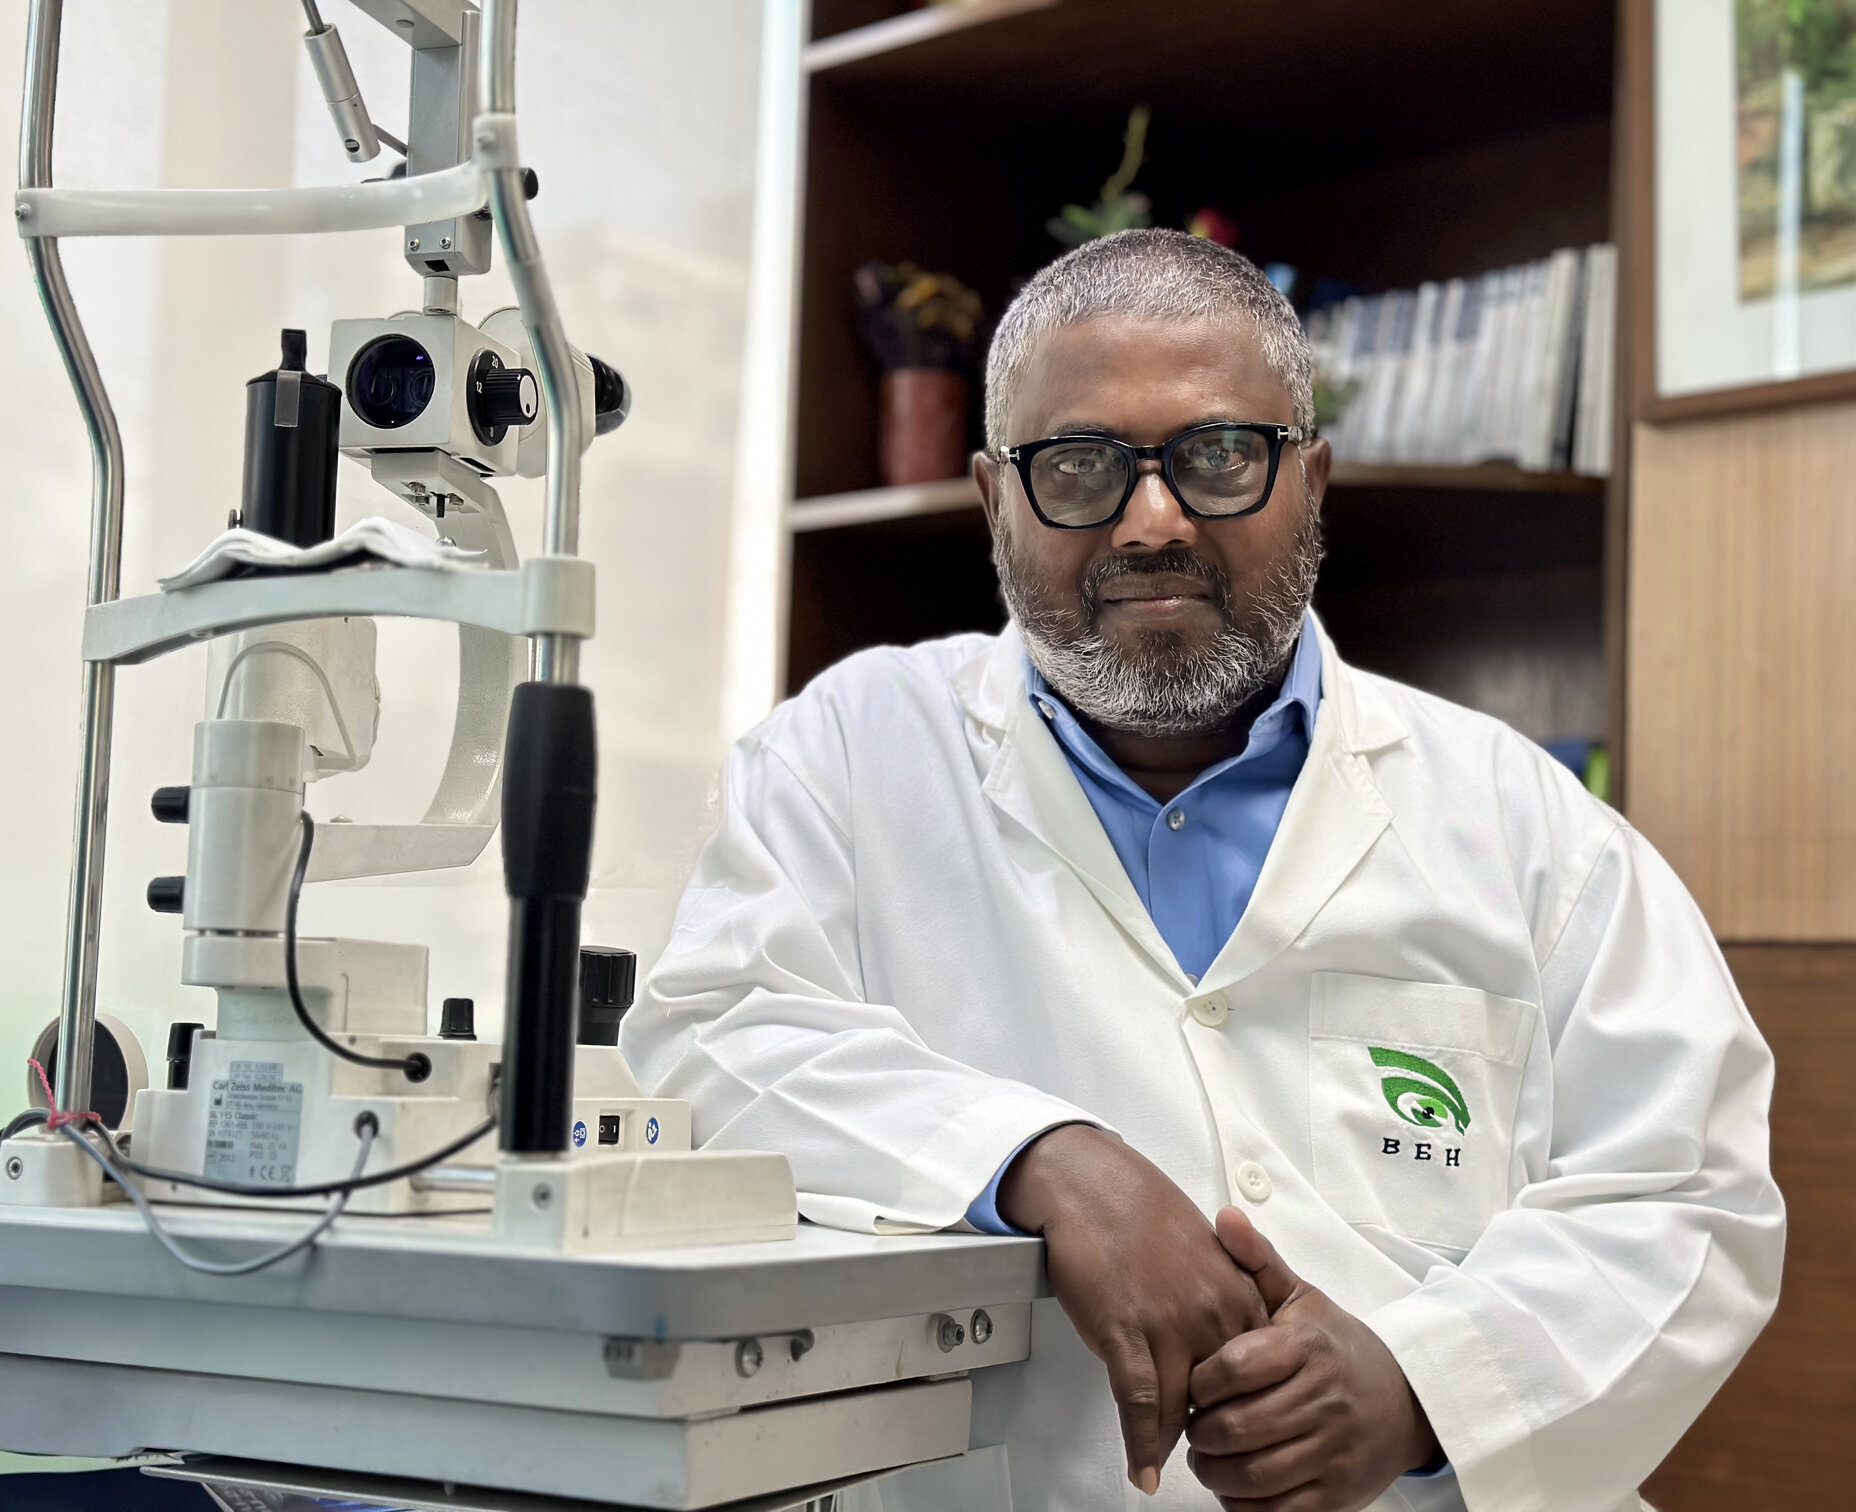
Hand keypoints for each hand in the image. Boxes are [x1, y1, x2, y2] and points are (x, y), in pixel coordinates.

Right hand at [998, 1126, 1268, 1496]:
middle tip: (1212, 1456)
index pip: (1260, 1372)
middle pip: (1228, 1398)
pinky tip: (1144, 1472)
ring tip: (1175, 1470)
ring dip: (1177, 1445)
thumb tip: (1224, 1339)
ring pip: (1184, 1409)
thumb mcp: (1206, 1251)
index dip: (1250, 1406)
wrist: (1092, 1184)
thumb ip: (1224, 1297)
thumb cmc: (1142, 1211)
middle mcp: (1214, 1314)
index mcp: (1239, 1292)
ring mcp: (1171, 1325)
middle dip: (1219, 1431)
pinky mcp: (1125, 1333)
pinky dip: (1142, 1446)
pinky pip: (1139, 1405)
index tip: (1243, 1427)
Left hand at [1185, 1208, 1439, 1510]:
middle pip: (1235, 1428)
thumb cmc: (1334, 1347)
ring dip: (1213, 1471)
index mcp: (1306, 1347)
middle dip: (1200, 1431)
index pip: (1232, 1367)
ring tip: (1207, 1454)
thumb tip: (1224, 1215)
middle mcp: (1323, 1400)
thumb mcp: (1300, 1298)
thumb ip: (1257, 1260)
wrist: (1404, 1401)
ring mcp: (1333, 1451)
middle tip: (1193, 1424)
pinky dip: (1242, 1504)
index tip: (1194, 1382)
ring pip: (1251, 1474)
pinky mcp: (1337, 1496)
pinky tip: (1235, 1483)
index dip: (1199, 1380)